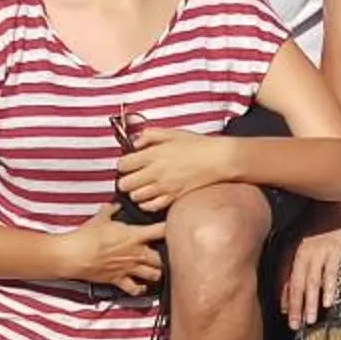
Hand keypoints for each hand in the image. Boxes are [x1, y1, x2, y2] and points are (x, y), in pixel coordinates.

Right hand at [60, 205, 164, 294]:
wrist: (74, 255)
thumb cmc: (87, 236)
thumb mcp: (100, 218)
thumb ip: (111, 210)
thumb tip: (115, 205)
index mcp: (135, 236)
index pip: (161, 231)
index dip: (170, 228)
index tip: (174, 226)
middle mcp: (136, 254)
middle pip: (162, 258)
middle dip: (167, 257)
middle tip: (166, 255)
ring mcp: (129, 268)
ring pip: (153, 275)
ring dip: (157, 273)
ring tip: (157, 270)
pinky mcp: (119, 280)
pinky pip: (134, 289)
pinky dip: (140, 289)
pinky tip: (142, 287)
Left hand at [116, 128, 235, 212]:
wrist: (217, 160)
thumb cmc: (198, 145)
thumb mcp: (172, 133)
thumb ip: (150, 135)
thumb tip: (136, 143)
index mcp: (152, 154)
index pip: (122, 164)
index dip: (123, 165)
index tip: (129, 165)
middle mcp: (154, 172)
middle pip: (124, 184)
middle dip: (126, 181)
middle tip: (132, 178)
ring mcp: (163, 187)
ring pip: (135, 197)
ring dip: (136, 192)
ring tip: (143, 187)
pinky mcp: (172, 198)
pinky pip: (151, 206)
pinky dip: (147, 204)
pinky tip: (152, 197)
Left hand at [280, 200, 340, 328]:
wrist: (331, 197)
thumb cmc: (314, 215)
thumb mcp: (296, 231)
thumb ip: (291, 252)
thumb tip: (286, 275)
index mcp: (291, 248)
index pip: (284, 277)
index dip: (284, 296)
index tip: (284, 313)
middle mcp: (302, 252)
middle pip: (297, 284)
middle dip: (296, 307)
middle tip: (295, 325)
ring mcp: (319, 252)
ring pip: (312, 282)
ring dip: (311, 302)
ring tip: (310, 320)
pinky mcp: (335, 250)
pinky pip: (331, 272)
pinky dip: (329, 288)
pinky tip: (328, 301)